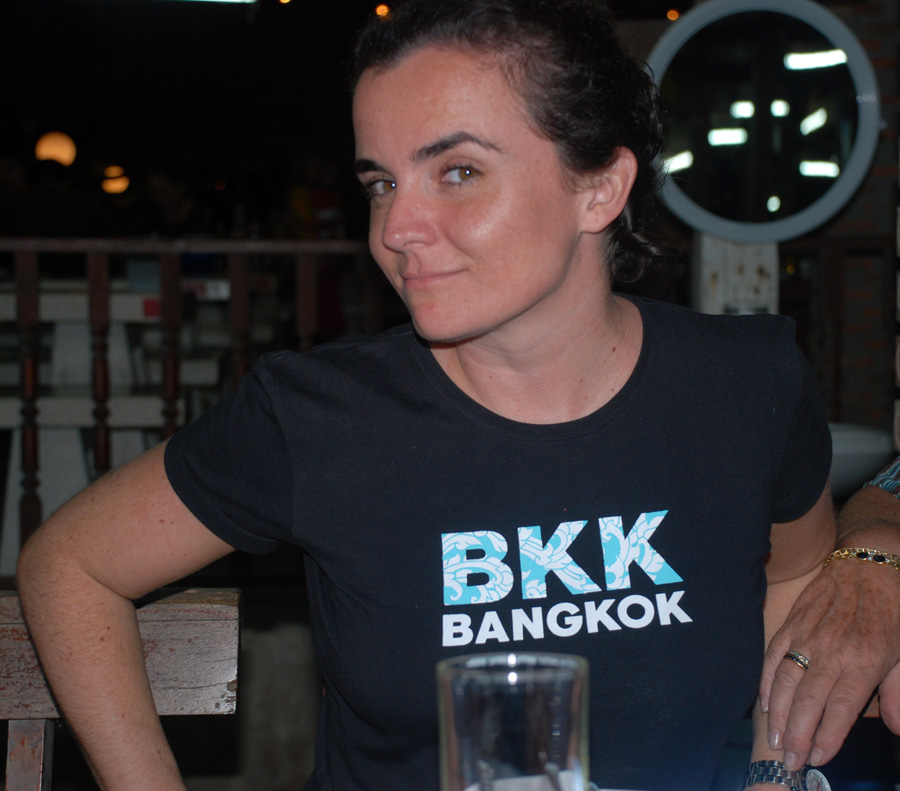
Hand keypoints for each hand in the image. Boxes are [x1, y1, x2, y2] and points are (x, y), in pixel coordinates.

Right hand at [759, 557, 899, 769]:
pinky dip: (765, 680)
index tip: (816, 758)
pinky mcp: (793, 621)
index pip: (840, 708)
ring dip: (776, 714)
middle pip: (807, 700)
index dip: (826, 737)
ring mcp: (808, 634)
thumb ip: (899, 692)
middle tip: (789, 762)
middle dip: (796, 735)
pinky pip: (773, 654)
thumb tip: (894, 727)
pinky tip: (764, 701)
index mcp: (864, 660)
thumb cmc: (893, 610)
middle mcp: (832, 650)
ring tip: (774, 740)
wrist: (870, 564)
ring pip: (784, 680)